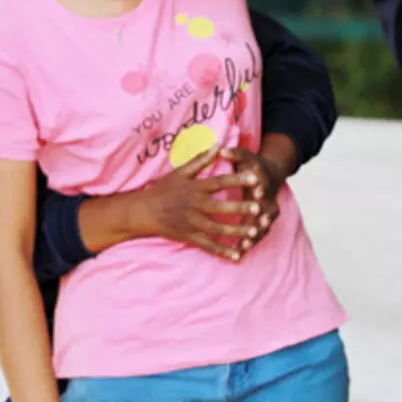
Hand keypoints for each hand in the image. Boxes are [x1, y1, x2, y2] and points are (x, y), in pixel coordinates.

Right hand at [133, 146, 264, 261]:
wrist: (144, 211)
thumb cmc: (164, 189)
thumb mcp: (180, 172)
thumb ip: (201, 159)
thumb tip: (218, 145)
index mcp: (194, 188)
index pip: (218, 182)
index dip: (237, 180)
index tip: (254, 177)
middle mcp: (194, 206)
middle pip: (219, 207)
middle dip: (239, 208)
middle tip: (257, 208)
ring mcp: (192, 223)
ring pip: (216, 229)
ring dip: (235, 231)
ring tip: (253, 231)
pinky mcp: (189, 237)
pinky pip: (208, 246)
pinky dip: (223, 252)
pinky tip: (238, 256)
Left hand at [218, 147, 286, 252]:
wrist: (269, 176)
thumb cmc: (251, 166)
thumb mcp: (245, 157)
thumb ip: (235, 154)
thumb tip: (222, 150)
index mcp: (263, 181)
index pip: (264, 183)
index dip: (261, 188)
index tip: (257, 192)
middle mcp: (268, 198)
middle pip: (268, 209)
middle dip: (262, 217)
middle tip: (256, 225)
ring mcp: (266, 212)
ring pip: (264, 226)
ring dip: (256, 236)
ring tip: (245, 245)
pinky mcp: (262, 223)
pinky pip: (257, 235)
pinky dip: (249, 244)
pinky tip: (239, 254)